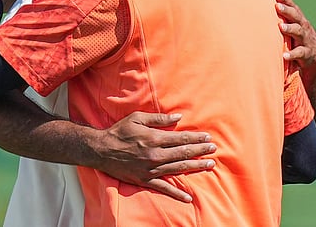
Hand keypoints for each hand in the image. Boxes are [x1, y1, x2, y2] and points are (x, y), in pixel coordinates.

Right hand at [93, 112, 216, 202]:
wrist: (101, 150)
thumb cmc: (120, 131)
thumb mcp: (138, 118)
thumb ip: (159, 119)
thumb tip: (179, 117)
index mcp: (154, 138)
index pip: (181, 139)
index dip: (196, 139)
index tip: (208, 138)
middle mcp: (155, 155)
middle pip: (183, 153)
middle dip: (200, 151)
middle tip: (214, 150)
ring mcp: (150, 170)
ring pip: (178, 169)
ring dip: (195, 167)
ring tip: (209, 165)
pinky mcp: (144, 181)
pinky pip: (163, 188)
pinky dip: (176, 194)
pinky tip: (188, 197)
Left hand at [276, 0, 315, 73]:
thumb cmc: (299, 43)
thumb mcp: (293, 30)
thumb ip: (283, 20)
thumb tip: (267, 5)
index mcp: (300, 22)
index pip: (293, 8)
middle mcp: (304, 29)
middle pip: (296, 17)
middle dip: (287, 11)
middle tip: (277, 6)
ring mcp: (307, 41)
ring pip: (299, 32)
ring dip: (290, 28)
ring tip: (281, 26)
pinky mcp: (308, 55)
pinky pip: (300, 54)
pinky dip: (292, 54)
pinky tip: (284, 55)